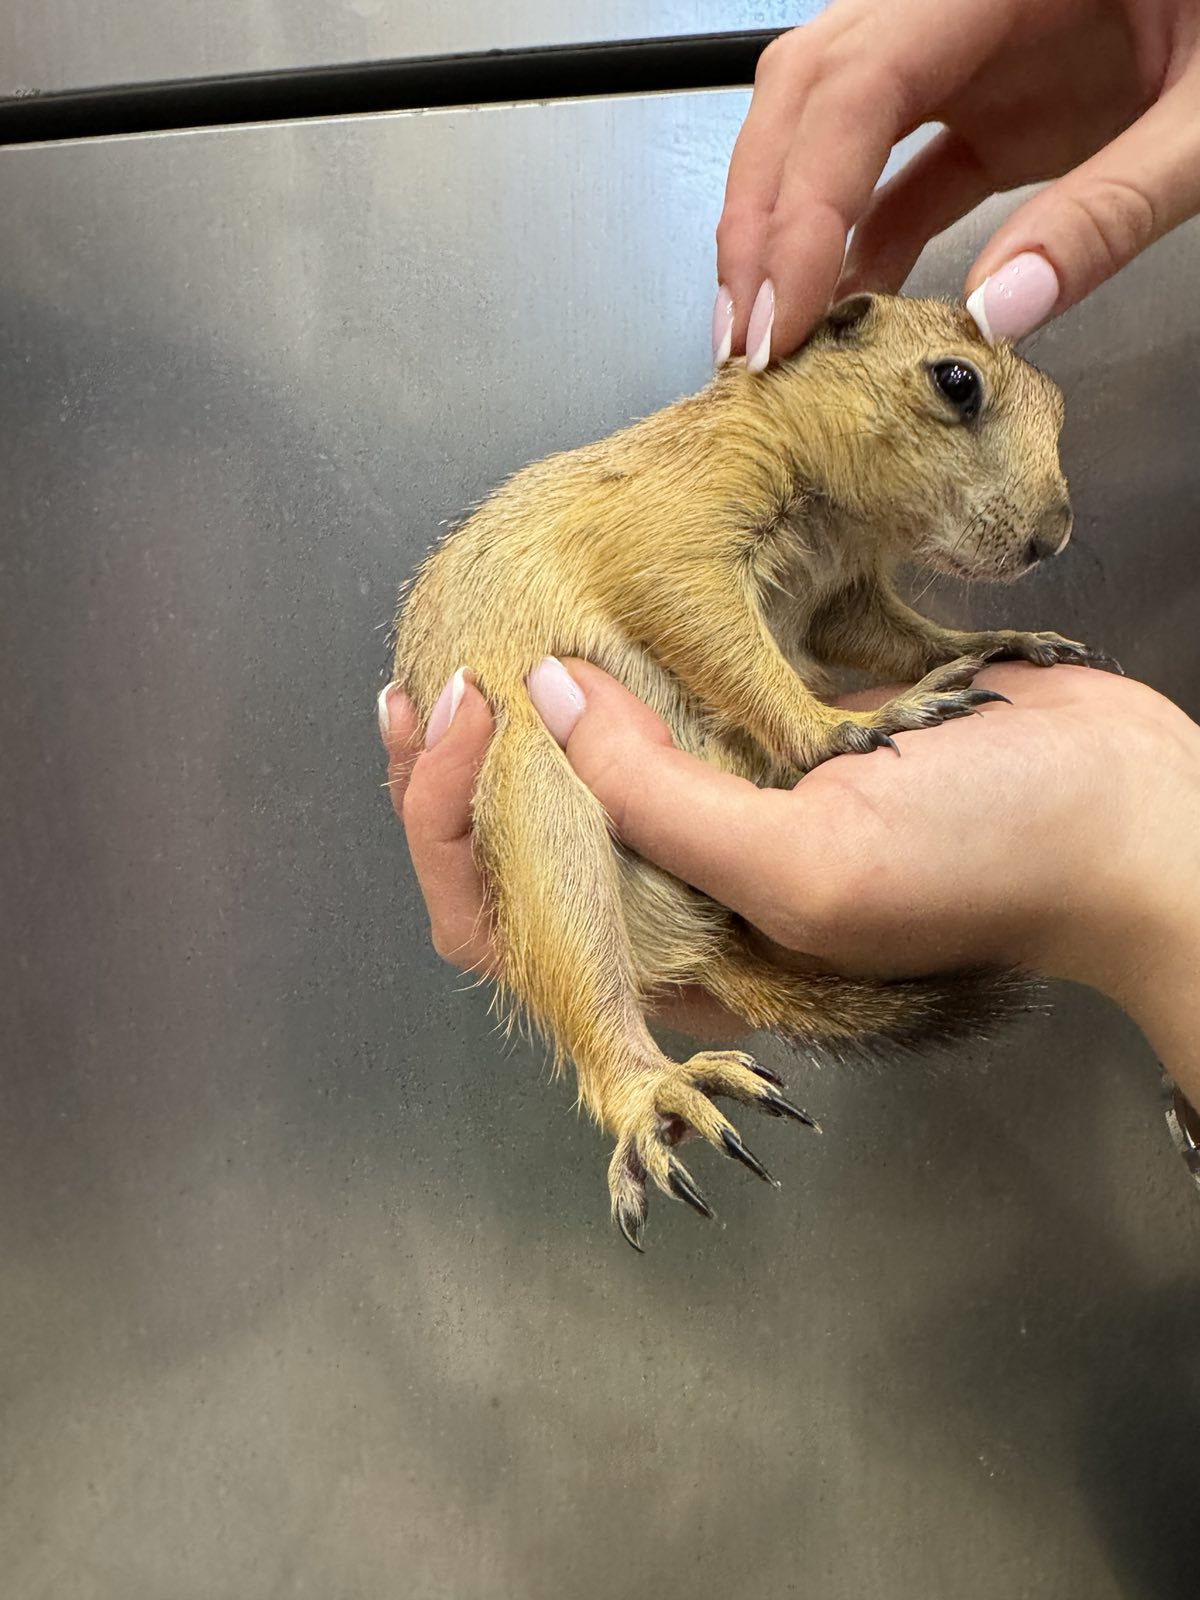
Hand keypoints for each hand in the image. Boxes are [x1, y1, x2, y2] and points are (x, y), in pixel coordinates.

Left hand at [380, 659, 1199, 1104]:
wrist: (1128, 805)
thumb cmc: (986, 859)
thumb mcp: (805, 856)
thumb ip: (660, 796)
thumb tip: (546, 694)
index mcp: (689, 945)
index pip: (524, 924)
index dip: (458, 832)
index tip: (463, 716)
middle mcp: (702, 884)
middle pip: (547, 844)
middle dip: (472, 770)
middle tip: (437, 678)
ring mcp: (744, 805)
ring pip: (607, 766)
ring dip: (537, 712)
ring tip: (473, 639)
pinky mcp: (784, 737)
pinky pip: (682, 705)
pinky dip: (630, 667)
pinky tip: (585, 612)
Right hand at [714, 0, 1199, 366]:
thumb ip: (1109, 210)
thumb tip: (998, 315)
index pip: (854, 84)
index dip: (800, 203)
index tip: (781, 317)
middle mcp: (959, 0)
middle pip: (808, 95)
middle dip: (761, 221)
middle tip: (748, 340)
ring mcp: (971, 50)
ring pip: (830, 127)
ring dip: (793, 231)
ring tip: (775, 338)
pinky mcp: (991, 99)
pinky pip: (899, 168)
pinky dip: (864, 240)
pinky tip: (849, 310)